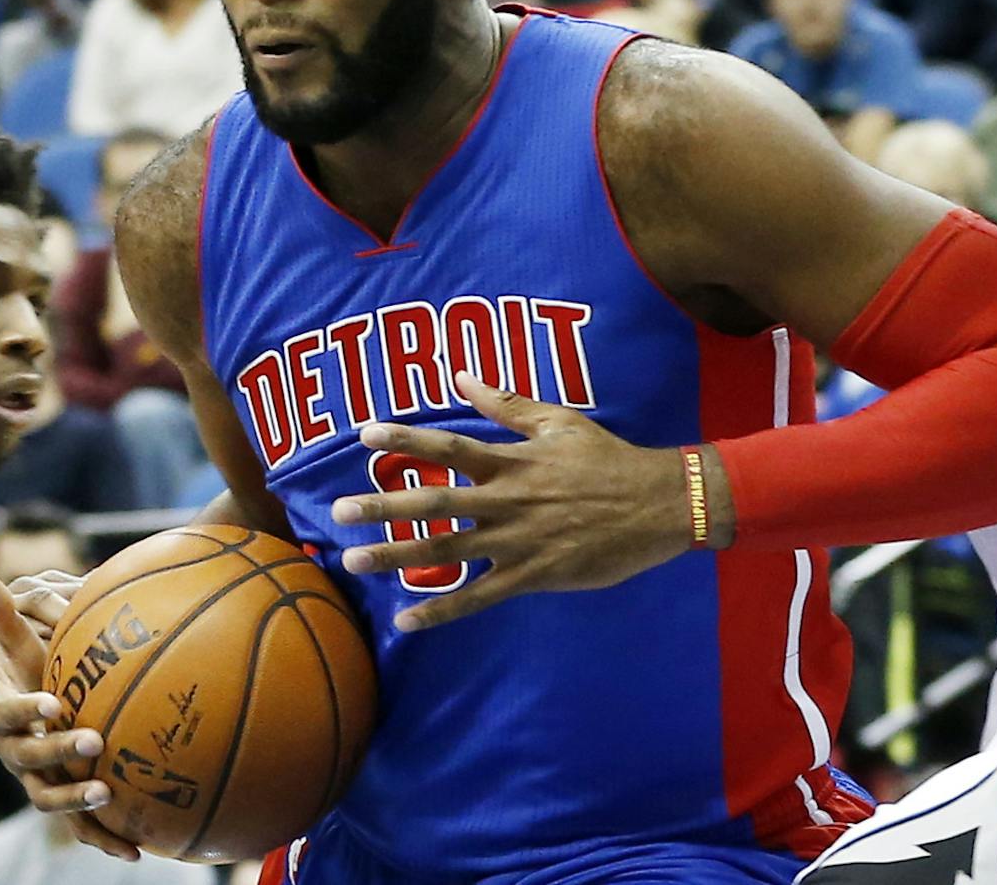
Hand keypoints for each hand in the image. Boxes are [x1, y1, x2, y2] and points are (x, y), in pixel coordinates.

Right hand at [0, 564, 141, 862]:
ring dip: (82, 809)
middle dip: (63, 754)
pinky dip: (106, 837)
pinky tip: (143, 847)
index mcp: (1, 716)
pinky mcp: (61, 792)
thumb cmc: (10, 662)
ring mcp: (36, 776)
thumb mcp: (4, 636)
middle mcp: (16, 751)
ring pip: (54, 801)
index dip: (29, 711)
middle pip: (34, 762)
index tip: (52, 703)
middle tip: (96, 746)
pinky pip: (82, 822)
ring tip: (114, 800)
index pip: (11, 715)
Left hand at [329, 371, 694, 631]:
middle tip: (338, 512)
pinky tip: (406, 621)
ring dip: (398, 557)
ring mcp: (517, 542)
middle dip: (383, 507)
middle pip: (435, 503)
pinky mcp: (532, 577)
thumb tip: (460, 376)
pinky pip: (478, 598)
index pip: (448, 449)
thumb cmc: (607, 460)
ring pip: (447, 552)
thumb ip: (505, 403)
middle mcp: (506, 501)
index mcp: (511, 462)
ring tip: (355, 562)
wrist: (659, 505)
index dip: (406, 441)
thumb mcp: (558, 421)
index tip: (365, 437)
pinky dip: (441, 611)